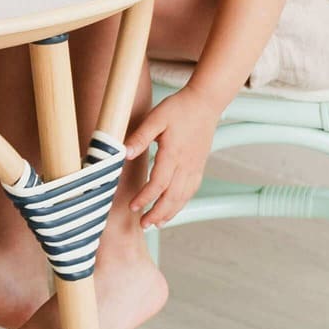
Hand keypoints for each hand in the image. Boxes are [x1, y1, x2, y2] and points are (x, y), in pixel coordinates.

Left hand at [124, 85, 223, 229]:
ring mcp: (195, 167)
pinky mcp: (199, 166)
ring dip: (170, 213)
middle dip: (157, 214)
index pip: (158, 183)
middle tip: (143, 225)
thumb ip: (140, 137)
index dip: (145, 198)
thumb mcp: (155, 118)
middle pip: (172, 197)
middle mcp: (186, 165)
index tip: (133, 207)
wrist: (205, 103)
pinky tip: (174, 208)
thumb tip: (124, 153)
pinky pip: (191, 190)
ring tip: (157, 224)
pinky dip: (181, 203)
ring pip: (183, 197)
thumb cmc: (178, 108)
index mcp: (173, 153)